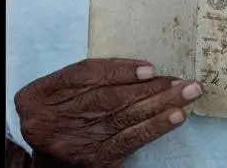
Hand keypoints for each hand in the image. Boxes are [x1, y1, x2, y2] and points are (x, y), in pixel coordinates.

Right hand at [14, 58, 203, 166]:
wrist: (51, 159)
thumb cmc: (62, 115)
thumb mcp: (61, 91)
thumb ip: (88, 77)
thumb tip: (142, 69)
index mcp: (38, 95)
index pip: (83, 75)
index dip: (119, 70)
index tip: (150, 68)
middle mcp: (51, 119)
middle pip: (109, 97)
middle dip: (150, 87)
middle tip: (183, 80)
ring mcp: (74, 141)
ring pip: (124, 117)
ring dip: (161, 104)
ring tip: (188, 93)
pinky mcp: (94, 159)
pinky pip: (130, 140)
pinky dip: (155, 126)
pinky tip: (176, 116)